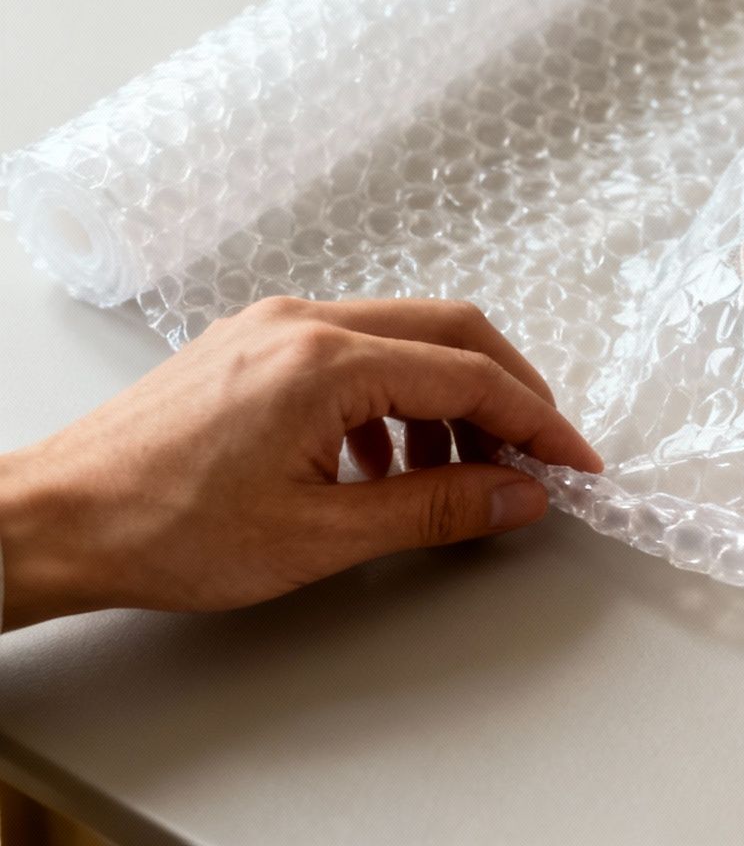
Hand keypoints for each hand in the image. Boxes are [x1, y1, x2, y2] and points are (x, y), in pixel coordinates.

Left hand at [0, 297, 601, 629]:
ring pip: (406, 339)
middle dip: (509, 395)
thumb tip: (517, 494)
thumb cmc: (162, 530)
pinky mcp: (254, 345)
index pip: (471, 376)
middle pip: (452, 332)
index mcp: (326, 362)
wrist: (53, 521)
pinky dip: (398, 401)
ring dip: (452, 403)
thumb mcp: (319, 537)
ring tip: (458, 480)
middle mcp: (304, 323)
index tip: (574, 464)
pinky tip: (387, 466)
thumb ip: (434, 508)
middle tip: (540, 457)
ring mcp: (275, 327)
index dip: (538, 423)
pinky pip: (357, 351)